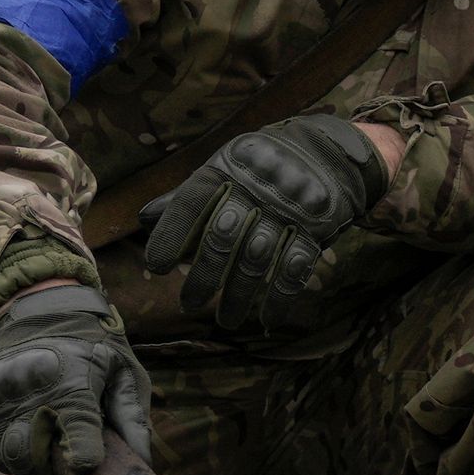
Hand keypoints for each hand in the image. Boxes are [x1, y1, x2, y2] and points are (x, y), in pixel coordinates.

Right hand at [0, 284, 152, 474]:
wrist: (39, 311)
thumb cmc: (90, 348)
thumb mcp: (123, 373)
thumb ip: (132, 419)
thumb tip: (142, 465)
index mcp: (72, 378)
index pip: (76, 424)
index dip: (83, 452)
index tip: (86, 466)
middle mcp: (28, 387)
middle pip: (29, 457)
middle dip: (51, 474)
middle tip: (66, 466)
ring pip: (6, 459)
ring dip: (30, 467)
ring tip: (47, 449)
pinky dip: (9, 455)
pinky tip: (28, 439)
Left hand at [139, 113, 392, 336]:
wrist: (330, 152)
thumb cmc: (261, 166)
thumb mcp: (223, 169)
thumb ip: (186, 196)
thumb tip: (143, 219)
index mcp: (227, 170)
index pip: (192, 202)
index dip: (171, 233)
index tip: (157, 267)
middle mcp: (255, 189)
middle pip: (222, 236)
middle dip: (204, 275)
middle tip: (188, 304)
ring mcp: (288, 210)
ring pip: (256, 259)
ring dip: (239, 295)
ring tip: (225, 321)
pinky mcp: (316, 229)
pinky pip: (295, 267)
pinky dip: (281, 297)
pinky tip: (267, 319)